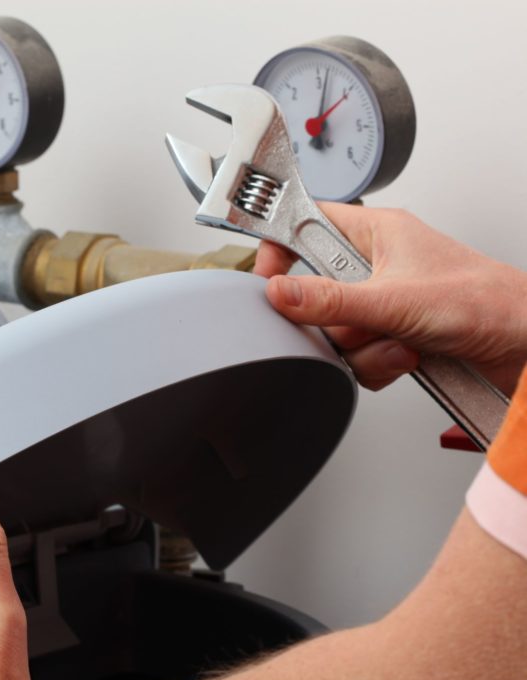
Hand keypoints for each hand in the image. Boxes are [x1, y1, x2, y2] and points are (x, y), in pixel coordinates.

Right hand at [256, 204, 526, 393]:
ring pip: (334, 331)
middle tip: (356, 322)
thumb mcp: (396, 300)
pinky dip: (375, 364)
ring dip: (362, 348)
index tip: (268, 279)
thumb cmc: (485, 301)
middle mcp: (376, 266)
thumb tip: (280, 293)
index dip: (280, 249)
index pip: (306, 224)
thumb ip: (331, 301)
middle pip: (314, 293)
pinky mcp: (390, 335)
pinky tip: (404, 356)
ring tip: (396, 342)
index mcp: (377, 233)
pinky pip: (354, 355)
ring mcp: (382, 303)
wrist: (524, 343)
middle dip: (335, 321)